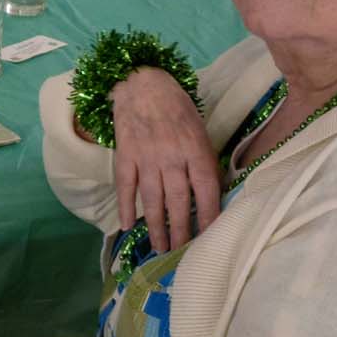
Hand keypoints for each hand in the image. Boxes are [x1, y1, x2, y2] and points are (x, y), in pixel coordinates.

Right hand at [109, 66, 220, 252]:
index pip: (206, 192)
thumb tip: (211, 195)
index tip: (211, 239)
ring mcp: (146, 157)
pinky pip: (125, 186)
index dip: (209, 217)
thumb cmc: (177, 107)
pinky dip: (126, 207)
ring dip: (156, 227)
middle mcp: (172, 157)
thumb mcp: (200, 130)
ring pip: (152, 200)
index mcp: (196, 150)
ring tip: (159, 249)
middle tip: (181, 255)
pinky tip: (128, 226)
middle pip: (178, 202)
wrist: (142, 82)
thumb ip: (204, 161)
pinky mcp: (125, 154)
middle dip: (181, 232)